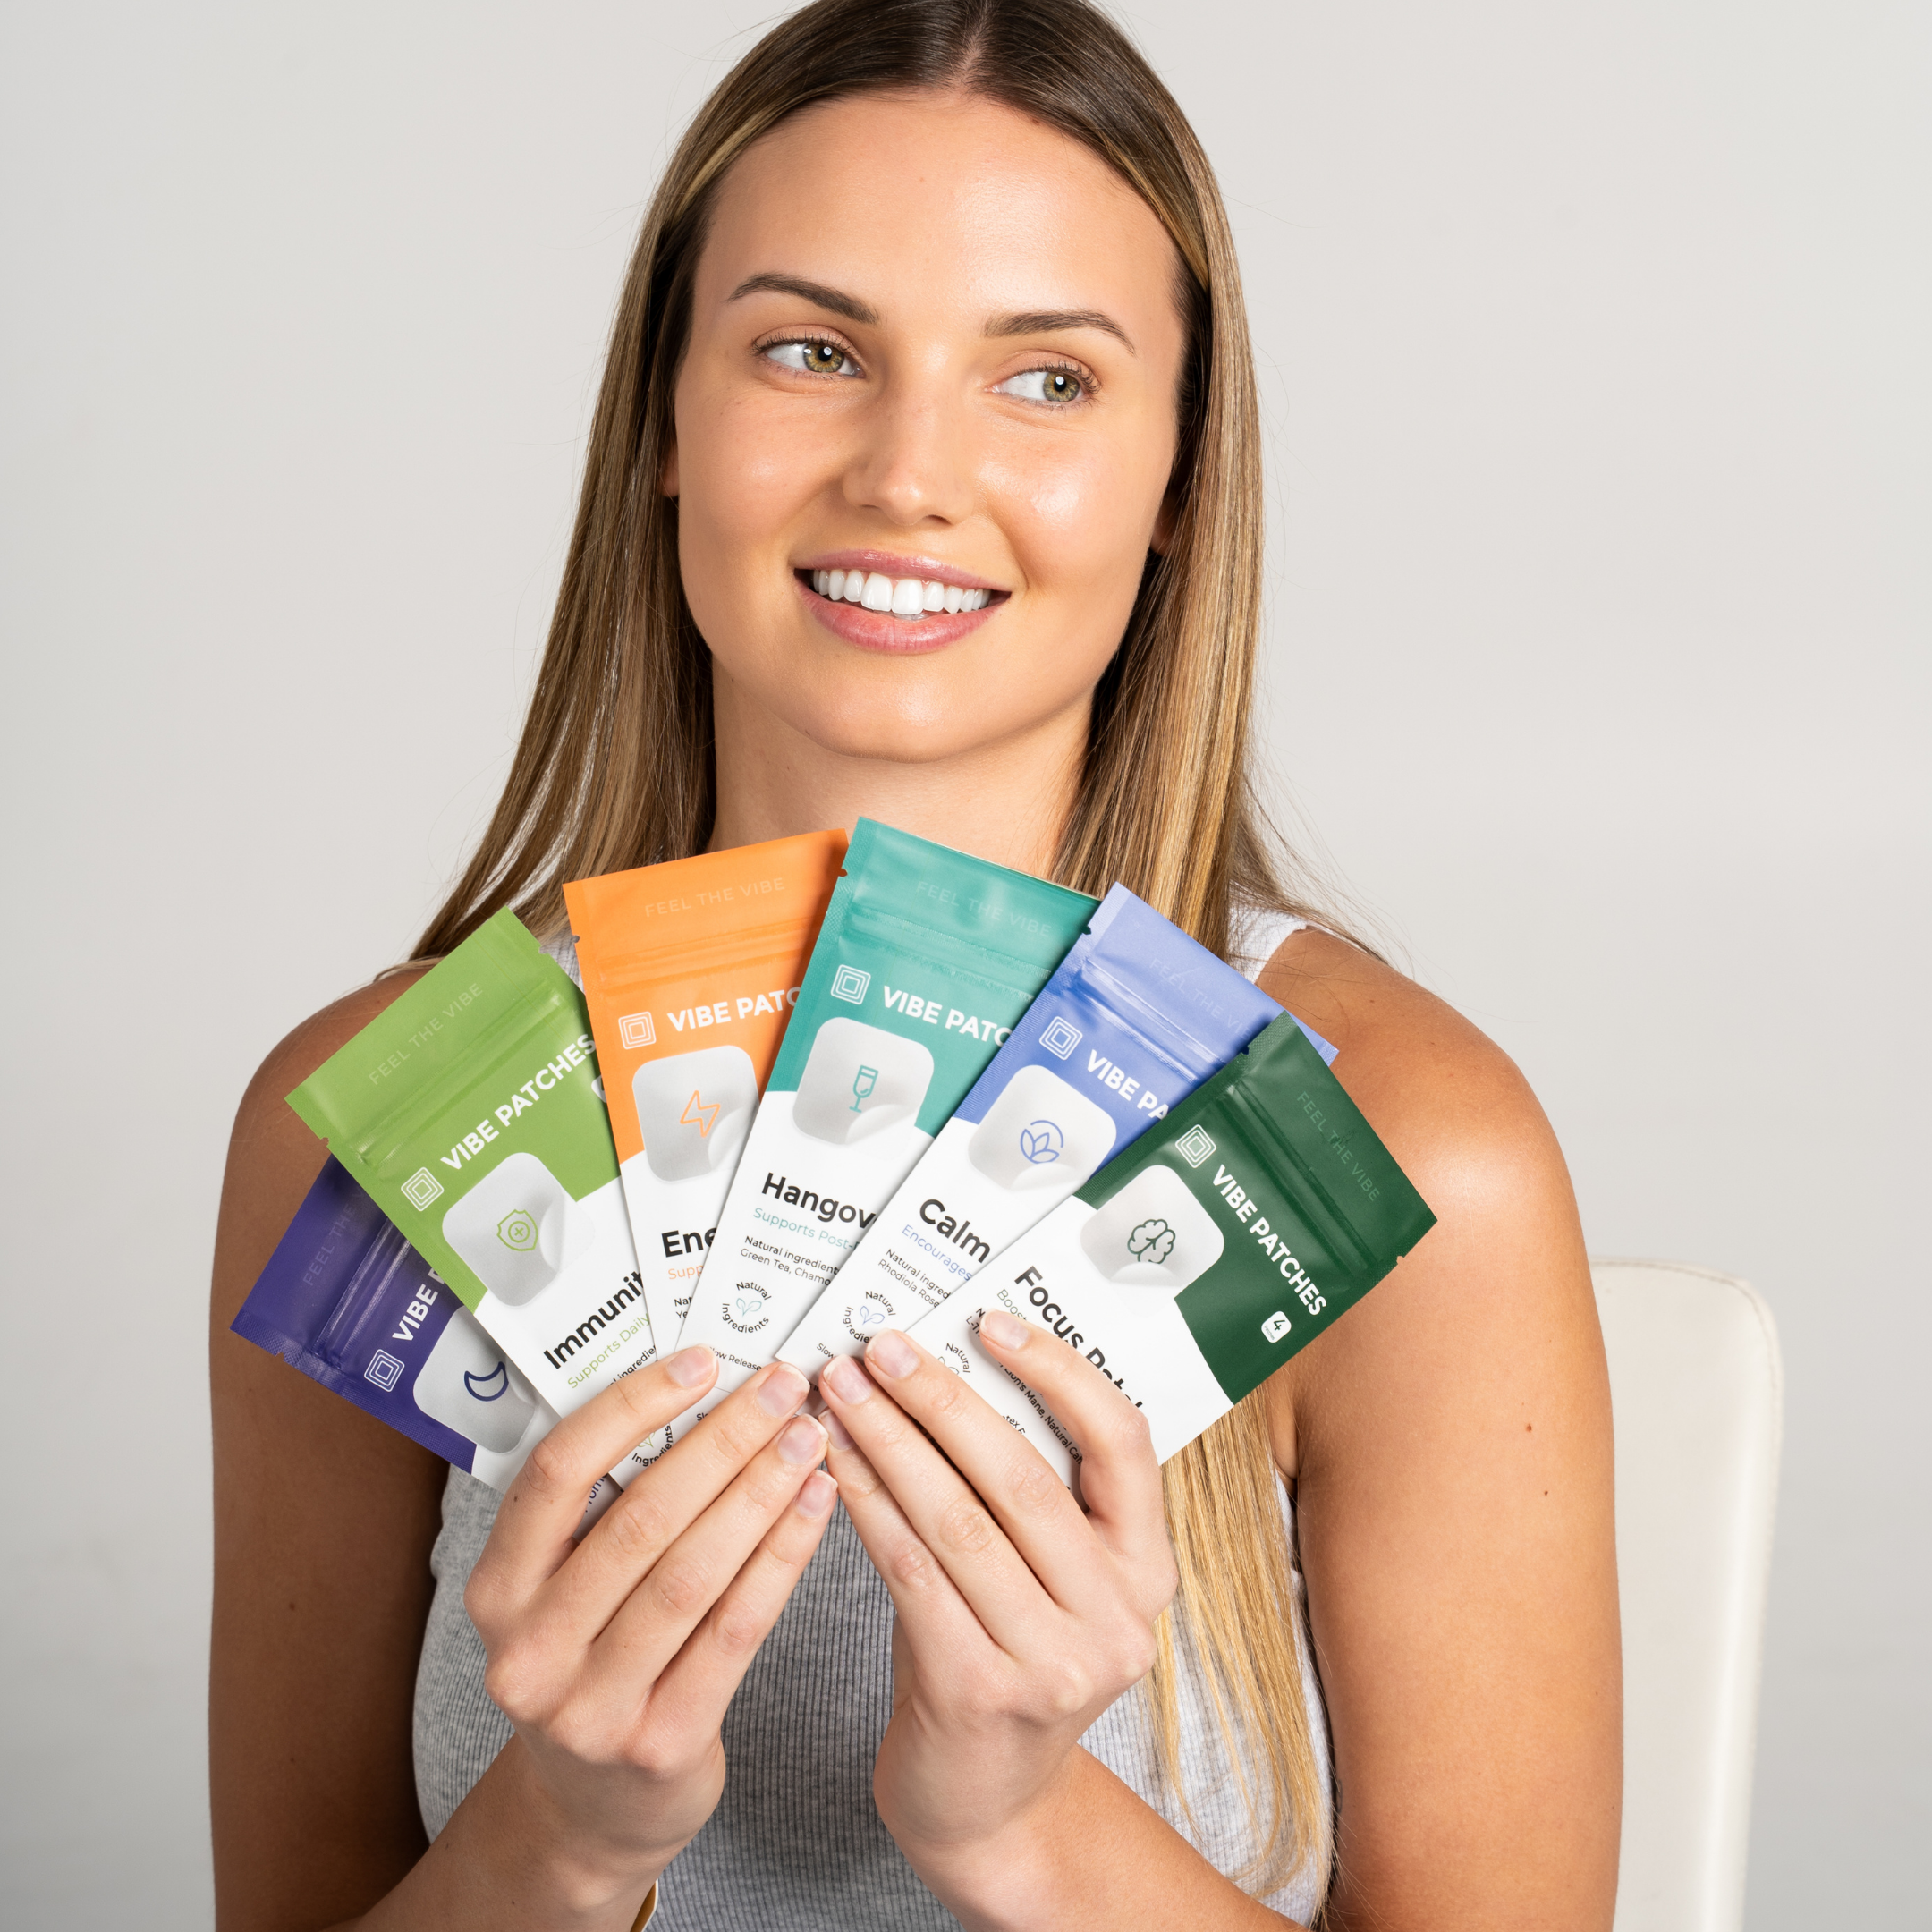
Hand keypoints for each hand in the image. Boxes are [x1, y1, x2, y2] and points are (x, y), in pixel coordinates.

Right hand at [461, 1348, 833, 1913]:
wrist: (592, 1810)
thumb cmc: (589, 1660)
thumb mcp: (559, 1589)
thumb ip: (600, 1507)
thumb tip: (695, 1390)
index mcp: (496, 1589)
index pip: (556, 1473)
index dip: (631, 1407)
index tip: (701, 1362)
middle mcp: (529, 1650)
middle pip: (639, 1517)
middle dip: (723, 1440)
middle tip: (782, 1387)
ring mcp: (590, 1706)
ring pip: (692, 1571)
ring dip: (761, 1492)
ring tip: (808, 1438)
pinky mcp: (659, 1743)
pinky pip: (734, 1629)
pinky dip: (782, 1557)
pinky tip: (817, 1507)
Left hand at [817, 1311, 1176, 1892]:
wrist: (984, 1805)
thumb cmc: (1001, 1659)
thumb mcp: (1044, 1578)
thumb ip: (1022, 1494)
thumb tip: (942, 1370)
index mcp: (1147, 1570)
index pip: (1122, 1441)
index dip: (1058, 1371)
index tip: (988, 1321)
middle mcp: (1117, 1617)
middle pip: (1022, 1474)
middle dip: (938, 1398)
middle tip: (878, 1347)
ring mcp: (1056, 1663)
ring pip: (957, 1519)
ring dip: (887, 1442)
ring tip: (838, 1392)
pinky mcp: (981, 1693)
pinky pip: (911, 1572)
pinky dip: (865, 1507)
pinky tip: (831, 1467)